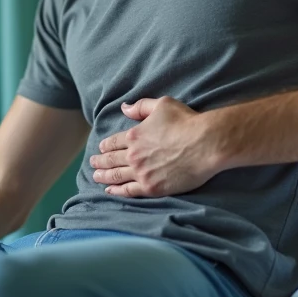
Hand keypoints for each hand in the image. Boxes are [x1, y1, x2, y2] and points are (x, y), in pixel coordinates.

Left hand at [89, 96, 220, 197]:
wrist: (205, 144)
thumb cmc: (186, 122)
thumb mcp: (162, 105)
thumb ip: (141, 107)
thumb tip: (124, 108)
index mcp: (134, 135)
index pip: (113, 142)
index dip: (105, 146)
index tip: (100, 148)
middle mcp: (133, 155)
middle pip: (111, 160)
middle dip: (100, 162)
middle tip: (93, 164)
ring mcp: (141, 173)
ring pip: (116, 176)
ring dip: (104, 177)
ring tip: (96, 177)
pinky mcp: (152, 188)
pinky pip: (129, 191)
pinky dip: (117, 191)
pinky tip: (110, 191)